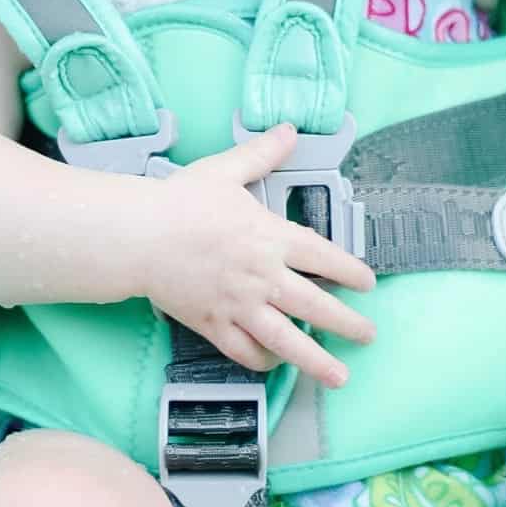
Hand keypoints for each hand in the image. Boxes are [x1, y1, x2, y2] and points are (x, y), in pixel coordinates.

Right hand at [142, 124, 377, 386]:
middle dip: (347, 324)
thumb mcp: (224, 170)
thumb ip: (261, 154)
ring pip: (287, 339)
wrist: (138, 236)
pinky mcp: (213, 324)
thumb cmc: (178, 202)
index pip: (324, 257)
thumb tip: (287, 131)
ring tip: (339, 376)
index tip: (367, 283)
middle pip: (316, 306)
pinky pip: (244, 350)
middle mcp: (262, 276)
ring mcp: (239, 305)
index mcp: (270, 237)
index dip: (351, 271)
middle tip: (367, 336)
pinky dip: (263, 360)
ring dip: (317, 360)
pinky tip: (276, 363)